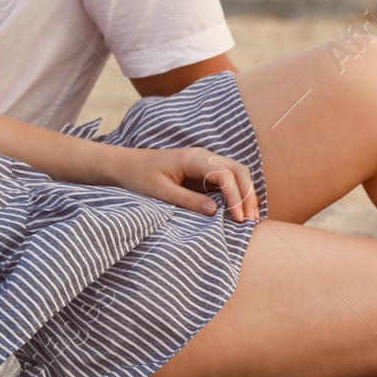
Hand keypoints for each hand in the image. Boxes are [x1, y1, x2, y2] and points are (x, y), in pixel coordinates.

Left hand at [105, 146, 259, 221]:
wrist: (125, 165)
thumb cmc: (139, 176)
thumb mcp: (160, 192)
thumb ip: (187, 200)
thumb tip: (215, 211)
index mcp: (193, 158)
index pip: (225, 175)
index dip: (236, 196)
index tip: (238, 219)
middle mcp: (203, 156)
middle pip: (238, 170)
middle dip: (248, 193)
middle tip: (252, 219)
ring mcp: (205, 162)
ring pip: (236, 172)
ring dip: (246, 192)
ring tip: (251, 216)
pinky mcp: (203, 171)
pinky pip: (227, 178)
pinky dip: (237, 191)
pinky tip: (241, 208)